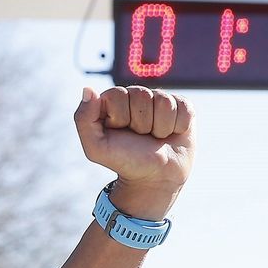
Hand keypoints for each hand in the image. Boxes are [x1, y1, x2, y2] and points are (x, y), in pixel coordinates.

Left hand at [74, 85, 195, 219]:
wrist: (154, 177)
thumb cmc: (124, 160)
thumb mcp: (96, 147)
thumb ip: (84, 119)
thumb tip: (88, 89)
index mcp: (113, 100)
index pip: (118, 94)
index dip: (121, 117)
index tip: (120, 132)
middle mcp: (136, 95)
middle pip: (142, 95)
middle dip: (141, 124)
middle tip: (139, 137)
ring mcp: (160, 99)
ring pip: (164, 102)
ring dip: (160, 127)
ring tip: (154, 137)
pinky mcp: (182, 106)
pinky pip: (184, 108)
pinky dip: (178, 127)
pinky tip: (170, 134)